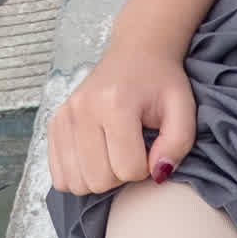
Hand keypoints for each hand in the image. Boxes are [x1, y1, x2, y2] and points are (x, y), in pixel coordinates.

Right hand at [46, 32, 197, 193]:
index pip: (129, 169)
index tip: (150, 150)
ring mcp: (64, 117)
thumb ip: (177, 144)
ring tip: (113, 156)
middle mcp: (83, 110)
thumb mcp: (182, 109)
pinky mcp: (54, 124)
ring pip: (76, 183)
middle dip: (121, 177)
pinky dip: (78, 177)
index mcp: (115, 103)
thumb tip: (157, 174)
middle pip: (99, 180)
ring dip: (99, 179)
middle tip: (131, 153)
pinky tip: (94, 160)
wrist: (135, 55)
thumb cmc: (160, 83)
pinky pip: (59, 176)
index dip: (146, 168)